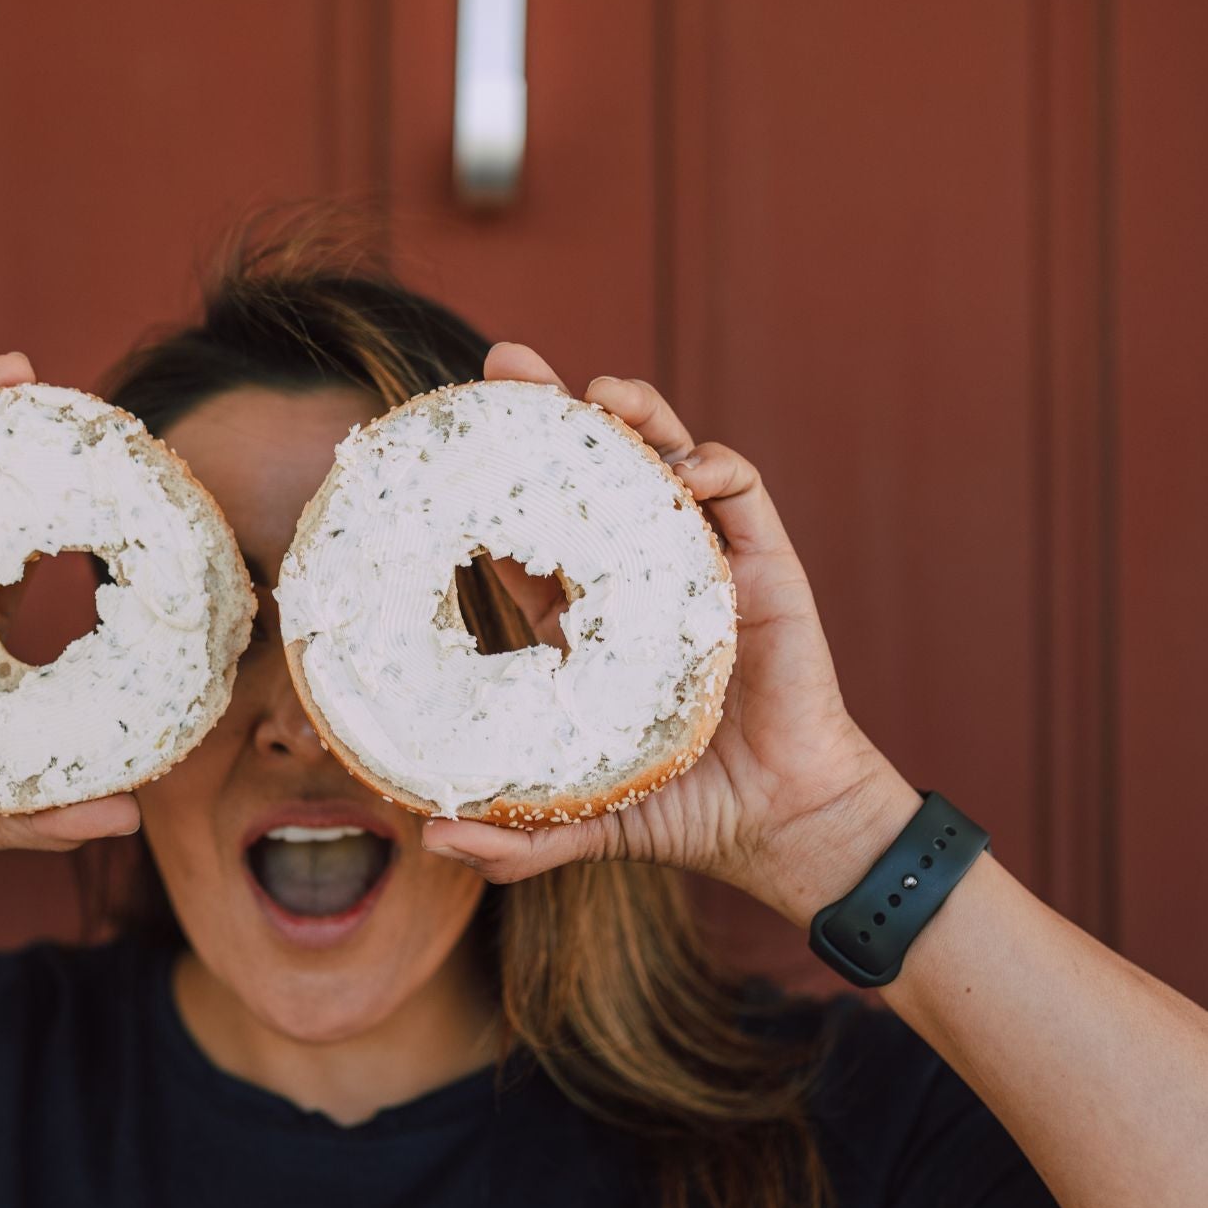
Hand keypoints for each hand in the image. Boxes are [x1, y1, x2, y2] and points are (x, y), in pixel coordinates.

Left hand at [419, 343, 918, 922]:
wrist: (781, 824)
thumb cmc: (683, 814)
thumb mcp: (581, 822)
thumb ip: (515, 837)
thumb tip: (427, 842)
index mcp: (587, 623)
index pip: (528, 537)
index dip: (492, 488)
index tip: (446, 445)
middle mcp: (639, 578)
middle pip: (588, 475)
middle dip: (549, 415)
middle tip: (503, 366)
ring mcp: (703, 564)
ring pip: (664, 462)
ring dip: (634, 416)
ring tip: (594, 393)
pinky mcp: (764, 568)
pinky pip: (741, 494)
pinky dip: (713, 466)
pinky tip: (684, 466)